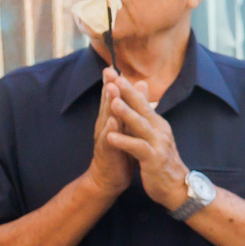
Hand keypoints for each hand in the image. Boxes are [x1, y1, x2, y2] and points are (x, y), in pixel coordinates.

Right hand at [84, 78, 135, 198]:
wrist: (110, 178)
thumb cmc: (120, 151)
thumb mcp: (127, 128)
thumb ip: (131, 108)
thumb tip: (140, 86)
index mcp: (111, 119)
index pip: (112, 98)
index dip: (113, 82)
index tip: (114, 66)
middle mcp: (105, 126)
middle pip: (107, 104)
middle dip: (108, 87)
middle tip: (110, 71)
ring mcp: (104, 139)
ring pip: (106, 119)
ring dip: (108, 105)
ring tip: (111, 90)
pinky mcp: (107, 153)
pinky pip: (108, 140)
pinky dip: (110, 131)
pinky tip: (112, 122)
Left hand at [101, 72, 191, 210]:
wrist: (177, 188)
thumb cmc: (162, 161)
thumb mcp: (154, 135)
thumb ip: (146, 114)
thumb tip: (141, 91)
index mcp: (157, 124)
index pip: (141, 102)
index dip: (127, 87)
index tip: (112, 72)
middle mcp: (159, 130)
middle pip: (142, 108)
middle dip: (127, 92)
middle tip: (114, 77)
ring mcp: (158, 145)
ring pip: (141, 126)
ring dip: (127, 114)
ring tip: (113, 102)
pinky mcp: (154, 160)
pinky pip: (138, 148)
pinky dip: (125, 142)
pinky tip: (111, 137)